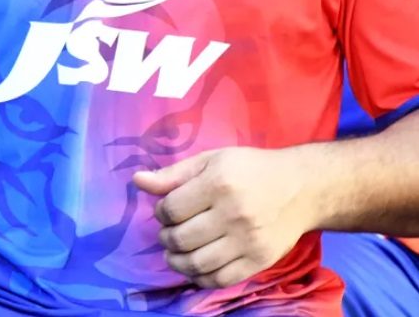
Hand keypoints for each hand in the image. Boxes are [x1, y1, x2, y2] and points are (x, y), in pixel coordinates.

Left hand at [133, 146, 318, 289]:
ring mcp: (248, 242)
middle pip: (181, 238)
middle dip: (165, 237)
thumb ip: (173, 174)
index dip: (160, 212)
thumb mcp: (211, 160)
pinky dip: (200, 278)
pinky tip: (194, 266)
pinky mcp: (260, 261)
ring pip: (197, 264)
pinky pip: (221, 279)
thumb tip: (137, 181)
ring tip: (174, 252)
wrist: (302, 189)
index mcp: (219, 184)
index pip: (171, 209)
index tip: (166, 210)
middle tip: (168, 232)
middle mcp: (234, 215)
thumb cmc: (251, 169)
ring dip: (176, 261)